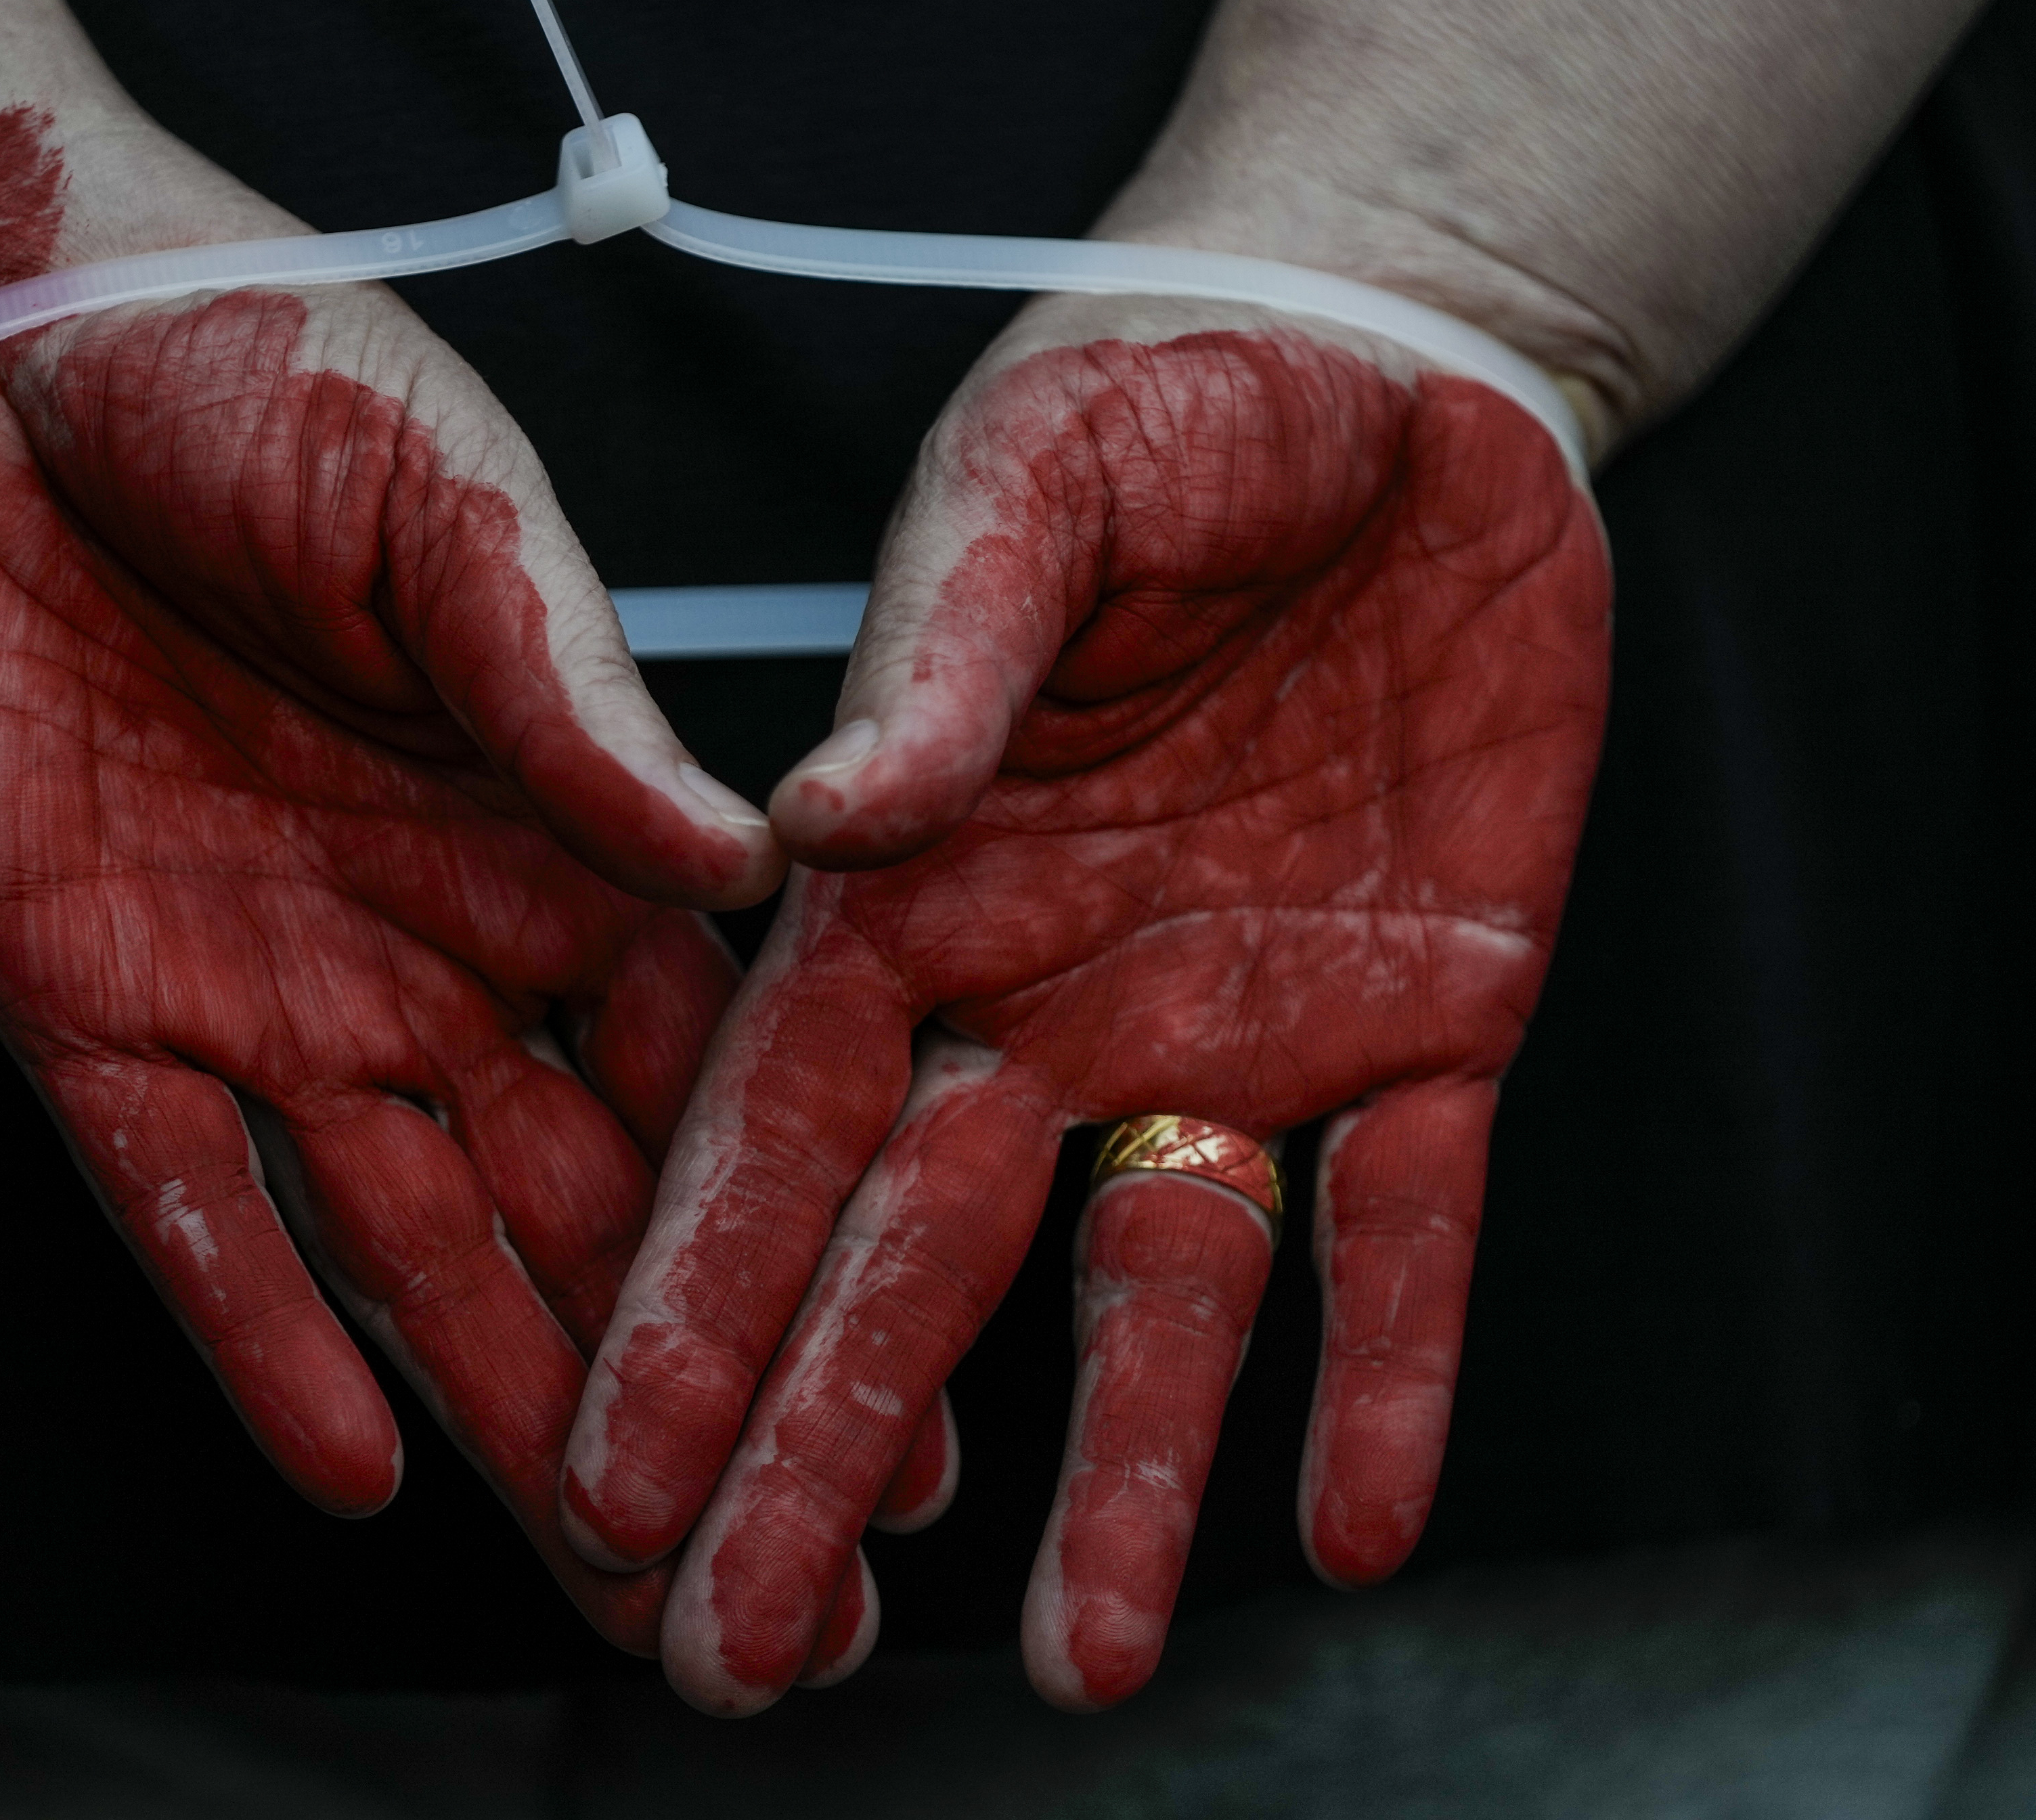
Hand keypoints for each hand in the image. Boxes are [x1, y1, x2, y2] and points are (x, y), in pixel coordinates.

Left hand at [0, 115, 891, 1658]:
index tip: (926, 1399)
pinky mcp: (83, 1007)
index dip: (818, 1238)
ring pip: (409, 1259)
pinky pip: (182, 1211)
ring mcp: (261, 994)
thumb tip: (757, 859)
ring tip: (636, 1594)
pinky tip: (361, 1473)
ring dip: (517, 1423)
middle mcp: (431, 950)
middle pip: (587, 1220)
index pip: (718, 1077)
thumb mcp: (447, 502)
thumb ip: (573, 693)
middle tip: (821, 1599)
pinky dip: (259, 1340)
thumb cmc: (249, 363)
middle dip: (701, 1403)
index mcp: (551, 831)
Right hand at [559, 296, 1610, 1710]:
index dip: (692, 1302)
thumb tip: (805, 824)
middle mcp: (1052, 998)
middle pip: (915, 1267)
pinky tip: (1350, 1524)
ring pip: (1154, 1298)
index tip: (609, 1471)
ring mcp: (1237, 1028)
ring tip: (1076, 1669)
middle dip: (822, 1455)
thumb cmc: (1171, 387)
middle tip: (737, 1656)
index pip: (775, 1130)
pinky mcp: (1426, 1023)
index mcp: (920, 888)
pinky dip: (1384, 1373)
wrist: (1405, 366)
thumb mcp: (1035, 481)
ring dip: (1117, 1483)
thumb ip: (938, 651)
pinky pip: (1403, 1233)